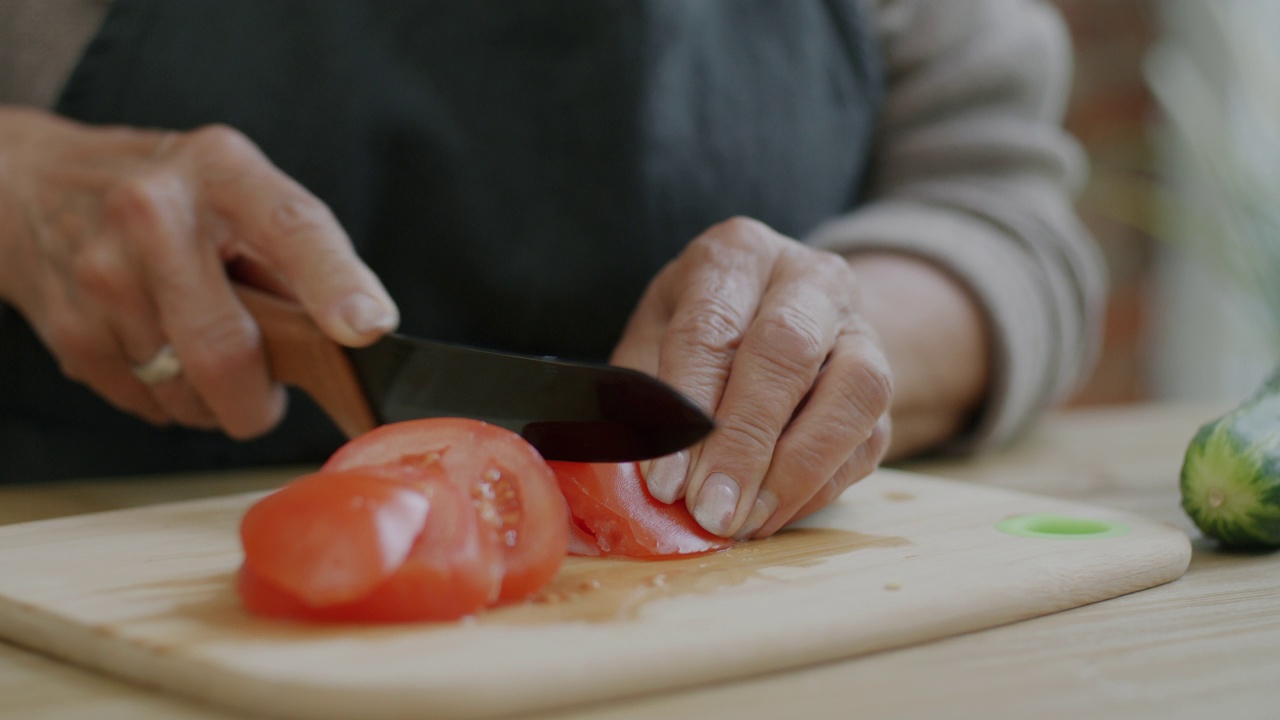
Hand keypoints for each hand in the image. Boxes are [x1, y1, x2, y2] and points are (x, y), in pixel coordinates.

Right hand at [0, 108, 397, 436]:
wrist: (35, 187)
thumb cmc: (172, 198)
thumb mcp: (239, 190)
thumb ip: (299, 256)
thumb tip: (358, 332)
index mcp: (222, 171)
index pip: (292, 228)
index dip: (335, 282)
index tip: (368, 326)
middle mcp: (153, 214)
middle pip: (226, 349)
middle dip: (259, 399)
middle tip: (267, 395)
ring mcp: (102, 273)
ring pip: (188, 393)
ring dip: (213, 399)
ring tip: (200, 348)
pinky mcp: (70, 328)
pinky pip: (148, 405)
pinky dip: (169, 398)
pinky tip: (157, 349)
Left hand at [611, 217, 891, 538]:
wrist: (772, 320)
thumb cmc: (695, 334)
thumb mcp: (653, 341)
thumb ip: (642, 396)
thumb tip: (633, 472)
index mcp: (738, 254)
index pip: (712, 327)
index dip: (689, 408)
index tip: (666, 482)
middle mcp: (810, 277)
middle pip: (787, 351)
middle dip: (745, 443)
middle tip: (711, 510)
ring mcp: (859, 329)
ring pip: (852, 392)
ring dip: (794, 471)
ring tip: (744, 523)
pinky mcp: (885, 386)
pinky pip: (866, 440)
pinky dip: (817, 489)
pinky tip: (770, 516)